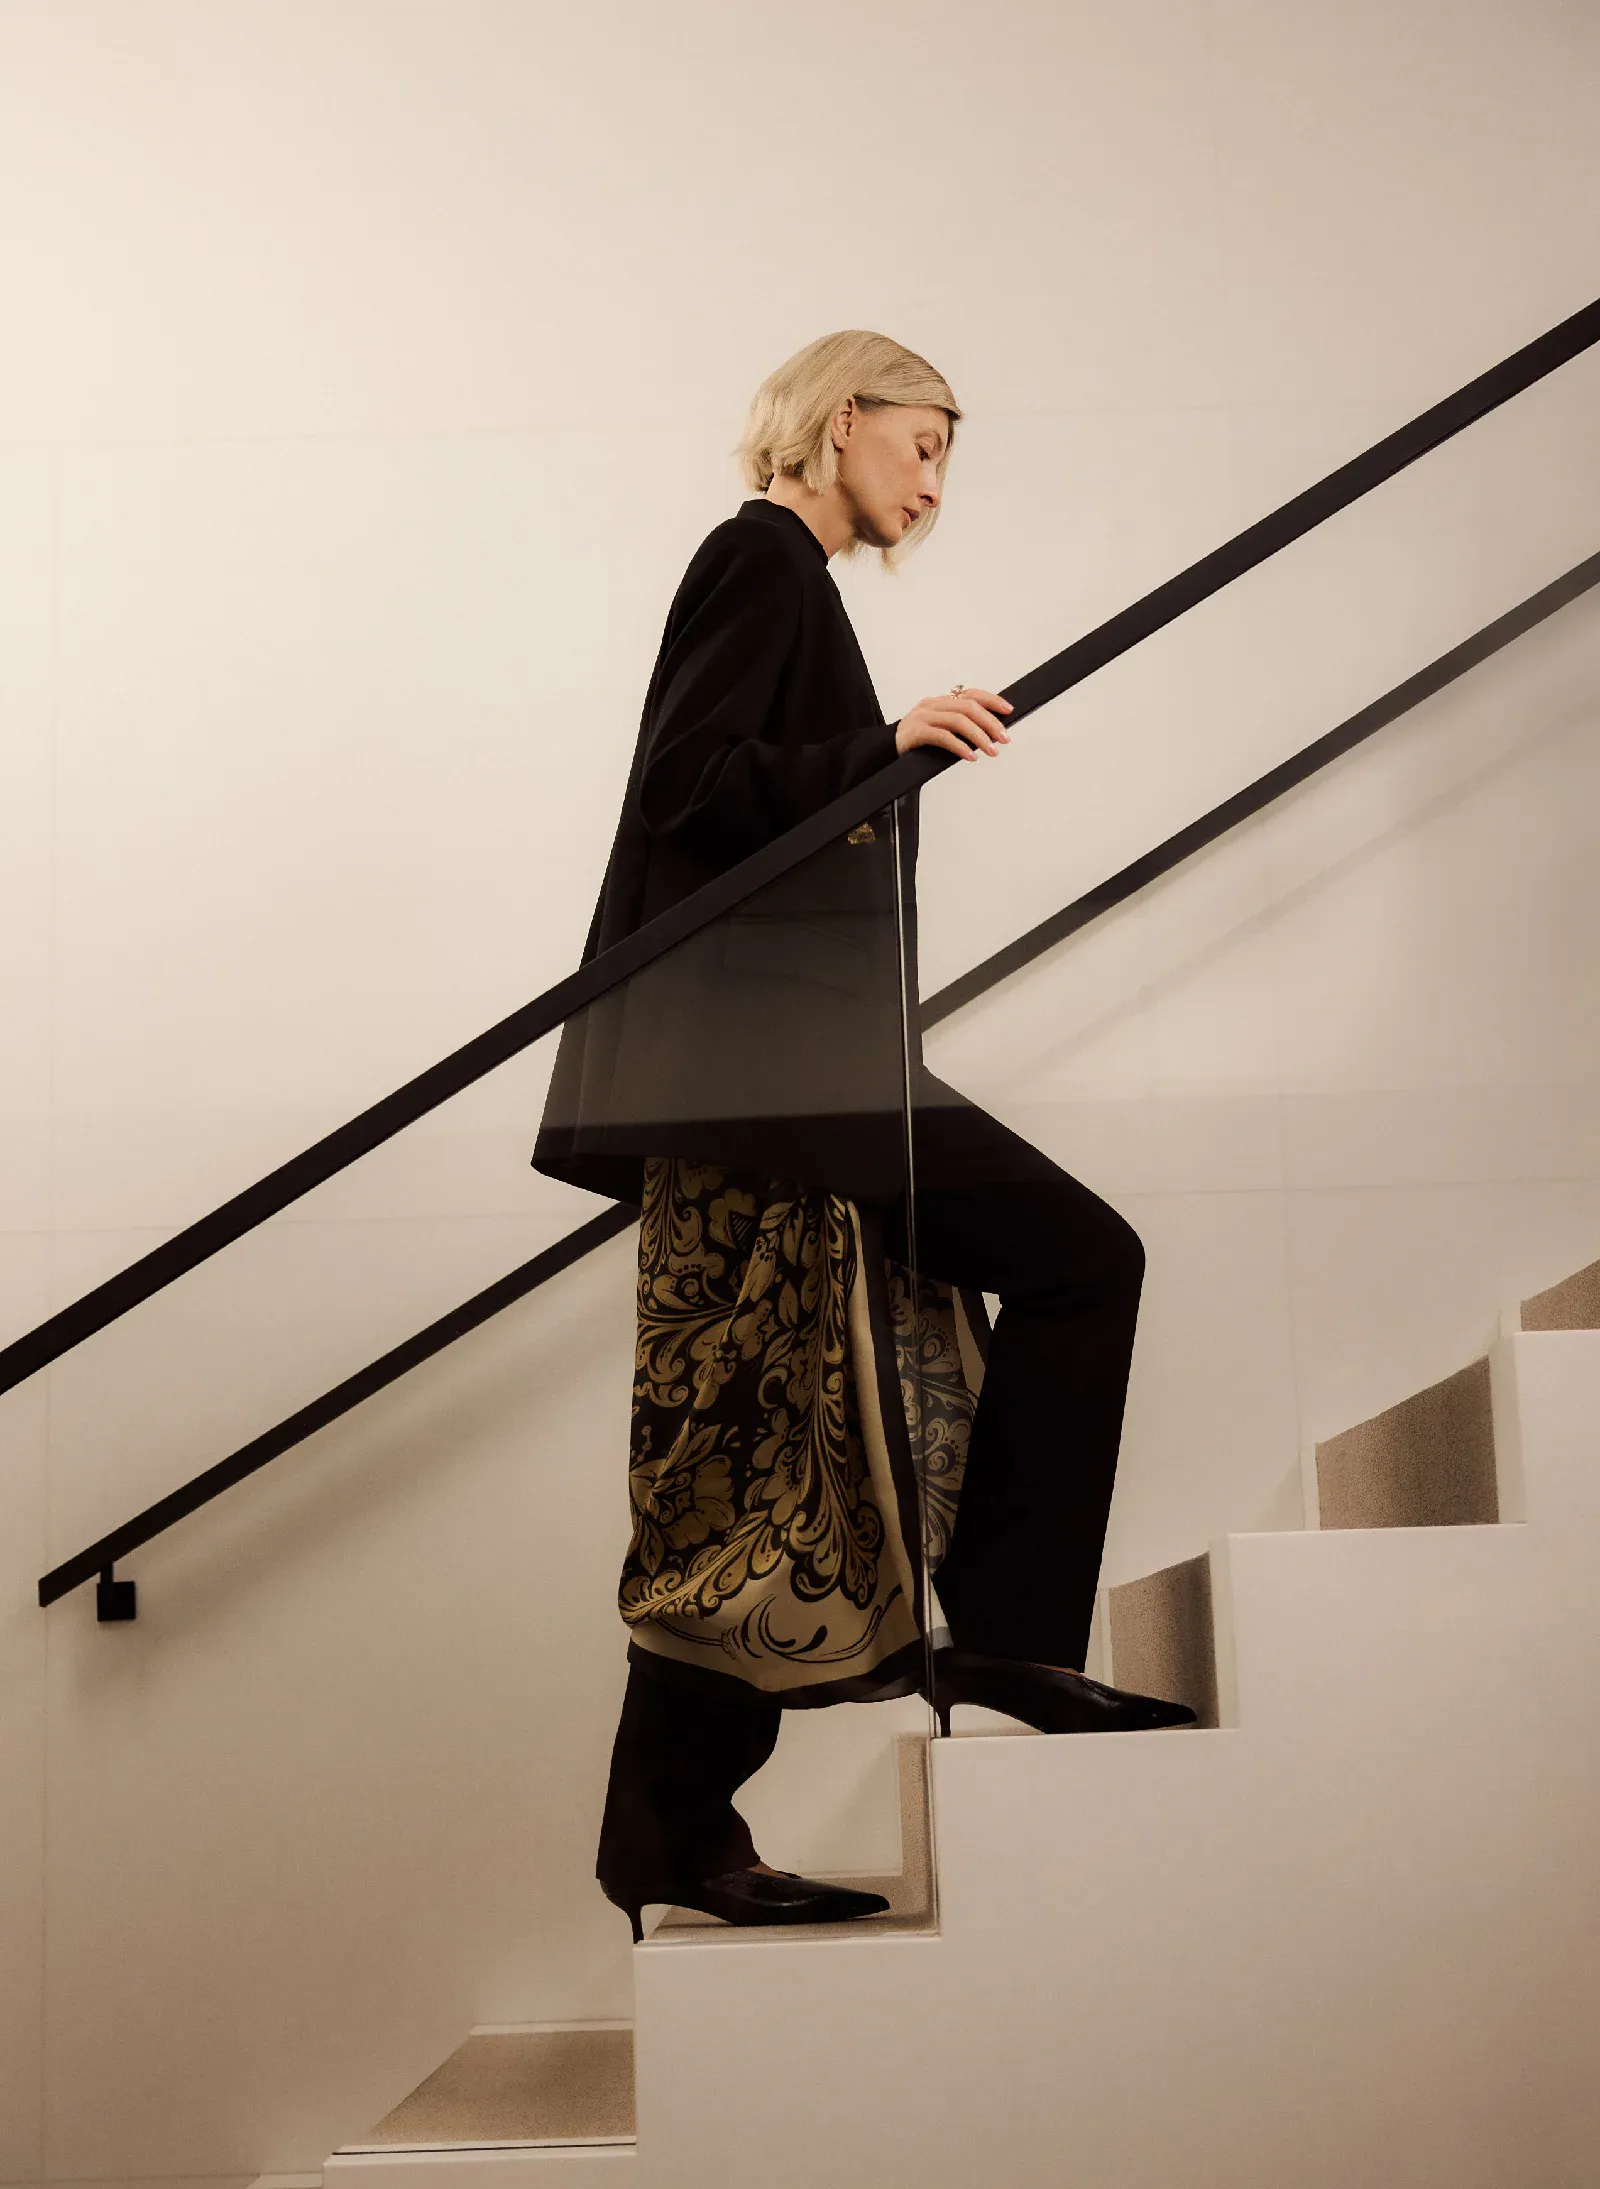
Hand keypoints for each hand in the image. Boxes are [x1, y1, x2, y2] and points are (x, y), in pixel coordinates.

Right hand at [893, 686, 1012, 761]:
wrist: (883, 751)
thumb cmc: (913, 743)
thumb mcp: (937, 729)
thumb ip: (957, 727)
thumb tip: (987, 734)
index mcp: (939, 702)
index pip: (970, 694)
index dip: (991, 700)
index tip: (1008, 710)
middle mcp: (932, 705)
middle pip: (968, 707)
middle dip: (990, 722)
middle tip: (1004, 738)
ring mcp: (923, 717)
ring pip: (958, 720)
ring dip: (979, 736)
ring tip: (991, 750)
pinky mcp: (916, 732)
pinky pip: (943, 736)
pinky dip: (960, 747)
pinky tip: (970, 756)